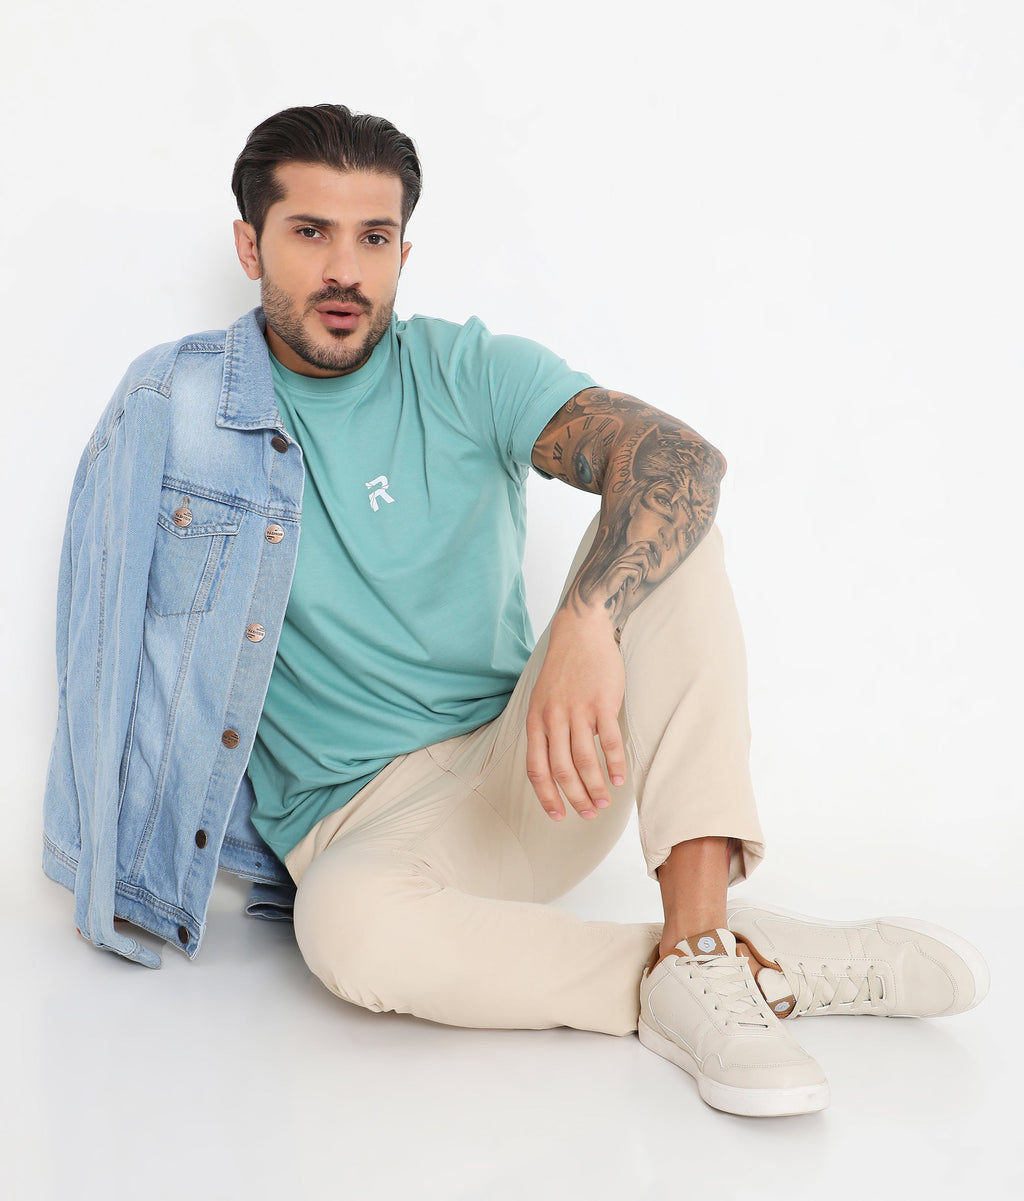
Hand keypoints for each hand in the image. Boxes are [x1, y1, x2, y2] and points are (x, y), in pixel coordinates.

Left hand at [525, 609, 626, 819]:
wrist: (580, 633)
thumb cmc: (563, 670)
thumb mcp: (542, 700)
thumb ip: (547, 730)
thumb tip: (557, 763)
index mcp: (536, 720)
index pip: (536, 769)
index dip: (546, 796)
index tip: (558, 815)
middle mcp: (554, 718)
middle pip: (562, 770)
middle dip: (575, 797)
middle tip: (588, 814)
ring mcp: (578, 710)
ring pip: (585, 761)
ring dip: (595, 787)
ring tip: (604, 802)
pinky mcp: (602, 702)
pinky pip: (609, 742)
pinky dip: (614, 764)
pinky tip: (619, 778)